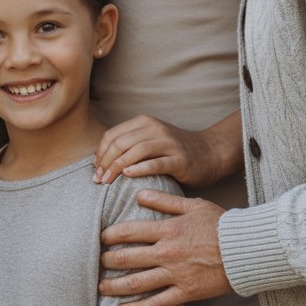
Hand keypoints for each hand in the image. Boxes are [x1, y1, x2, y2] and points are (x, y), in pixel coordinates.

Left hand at [93, 111, 241, 188]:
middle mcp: (156, 129)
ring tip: (107, 182)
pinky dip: (139, 169)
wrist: (211, 152)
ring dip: (117, 167)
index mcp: (145, 123)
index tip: (95, 170)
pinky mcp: (180, 160)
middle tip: (98, 180)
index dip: (100, 153)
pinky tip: (127, 176)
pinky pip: (155, 163)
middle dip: (105, 162)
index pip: (112, 135)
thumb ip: (129, 145)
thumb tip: (100, 161)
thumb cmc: (175, 151)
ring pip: (135, 151)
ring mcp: (169, 143)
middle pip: (121, 143)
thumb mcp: (151, 141)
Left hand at [99, 190, 231, 305]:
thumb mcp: (193, 206)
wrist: (246, 250)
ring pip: (137, 283)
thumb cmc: (221, 225)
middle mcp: (167, 253)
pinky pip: (157, 304)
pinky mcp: (186, 292)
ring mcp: (176, 274)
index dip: (110, 235)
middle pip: (127, 258)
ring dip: (115, 286)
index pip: (129, 232)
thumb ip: (165, 201)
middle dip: (107, 261)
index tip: (100, 238)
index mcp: (168, 230)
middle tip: (97, 262)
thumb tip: (140, 194)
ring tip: (101, 287)